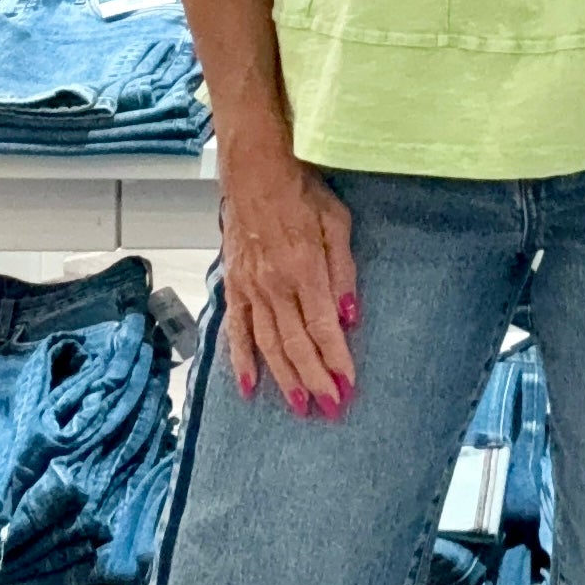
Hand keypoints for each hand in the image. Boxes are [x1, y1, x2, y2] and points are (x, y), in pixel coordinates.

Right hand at [219, 141, 359, 419]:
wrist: (253, 173)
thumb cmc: (302, 192)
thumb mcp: (338, 223)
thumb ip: (344, 273)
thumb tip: (350, 318)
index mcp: (304, 269)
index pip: (323, 328)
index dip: (336, 361)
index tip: (348, 388)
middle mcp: (274, 285)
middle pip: (295, 344)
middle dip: (315, 380)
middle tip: (330, 410)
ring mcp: (249, 288)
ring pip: (267, 344)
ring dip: (284, 379)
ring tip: (300, 407)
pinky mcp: (233, 286)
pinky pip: (236, 330)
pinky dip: (240, 360)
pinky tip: (249, 387)